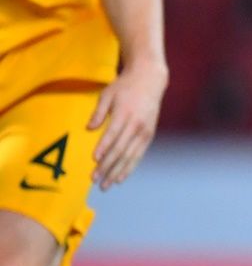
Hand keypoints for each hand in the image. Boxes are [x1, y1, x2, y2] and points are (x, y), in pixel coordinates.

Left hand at [87, 61, 166, 189]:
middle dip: (108, 167)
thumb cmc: (124, 86)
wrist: (150, 81)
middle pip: (121, 150)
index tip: (94, 160)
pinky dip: (129, 168)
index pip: (112, 135)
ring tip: (107, 185)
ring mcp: (144, 132)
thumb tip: (89, 128)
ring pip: (130, 157)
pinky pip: (138, 155)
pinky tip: (121, 177)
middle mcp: (137, 126)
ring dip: (117, 172)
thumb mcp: (107, 94)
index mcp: (125, 114)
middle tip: (95, 180)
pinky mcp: (149, 135)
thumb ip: (98, 112)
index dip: (104, 148)